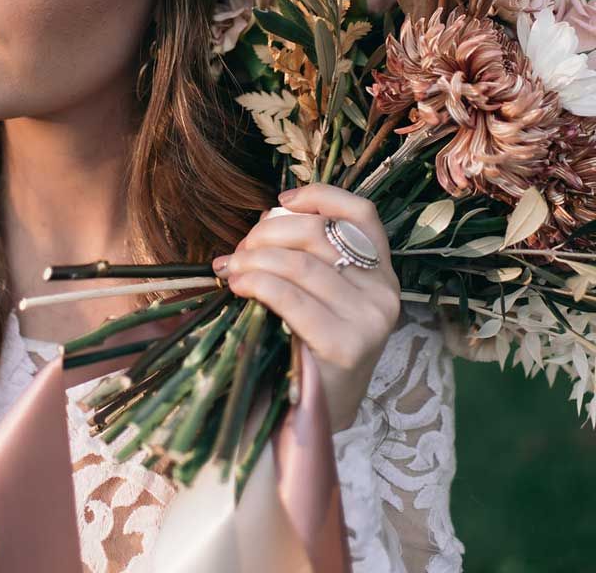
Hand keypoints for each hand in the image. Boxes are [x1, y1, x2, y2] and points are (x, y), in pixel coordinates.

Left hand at [211, 183, 401, 432]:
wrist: (314, 418)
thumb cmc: (308, 346)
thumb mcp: (319, 296)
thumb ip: (304, 256)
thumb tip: (265, 218)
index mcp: (381, 273)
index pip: (362, 213)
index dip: (321, 197)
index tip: (282, 201)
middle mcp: (384, 292)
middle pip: (318, 234)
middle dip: (267, 234)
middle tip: (239, 252)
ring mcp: (369, 320)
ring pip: (299, 264)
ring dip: (253, 260)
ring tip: (231, 271)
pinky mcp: (346, 346)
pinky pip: (291, 298)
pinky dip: (257, 284)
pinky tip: (239, 288)